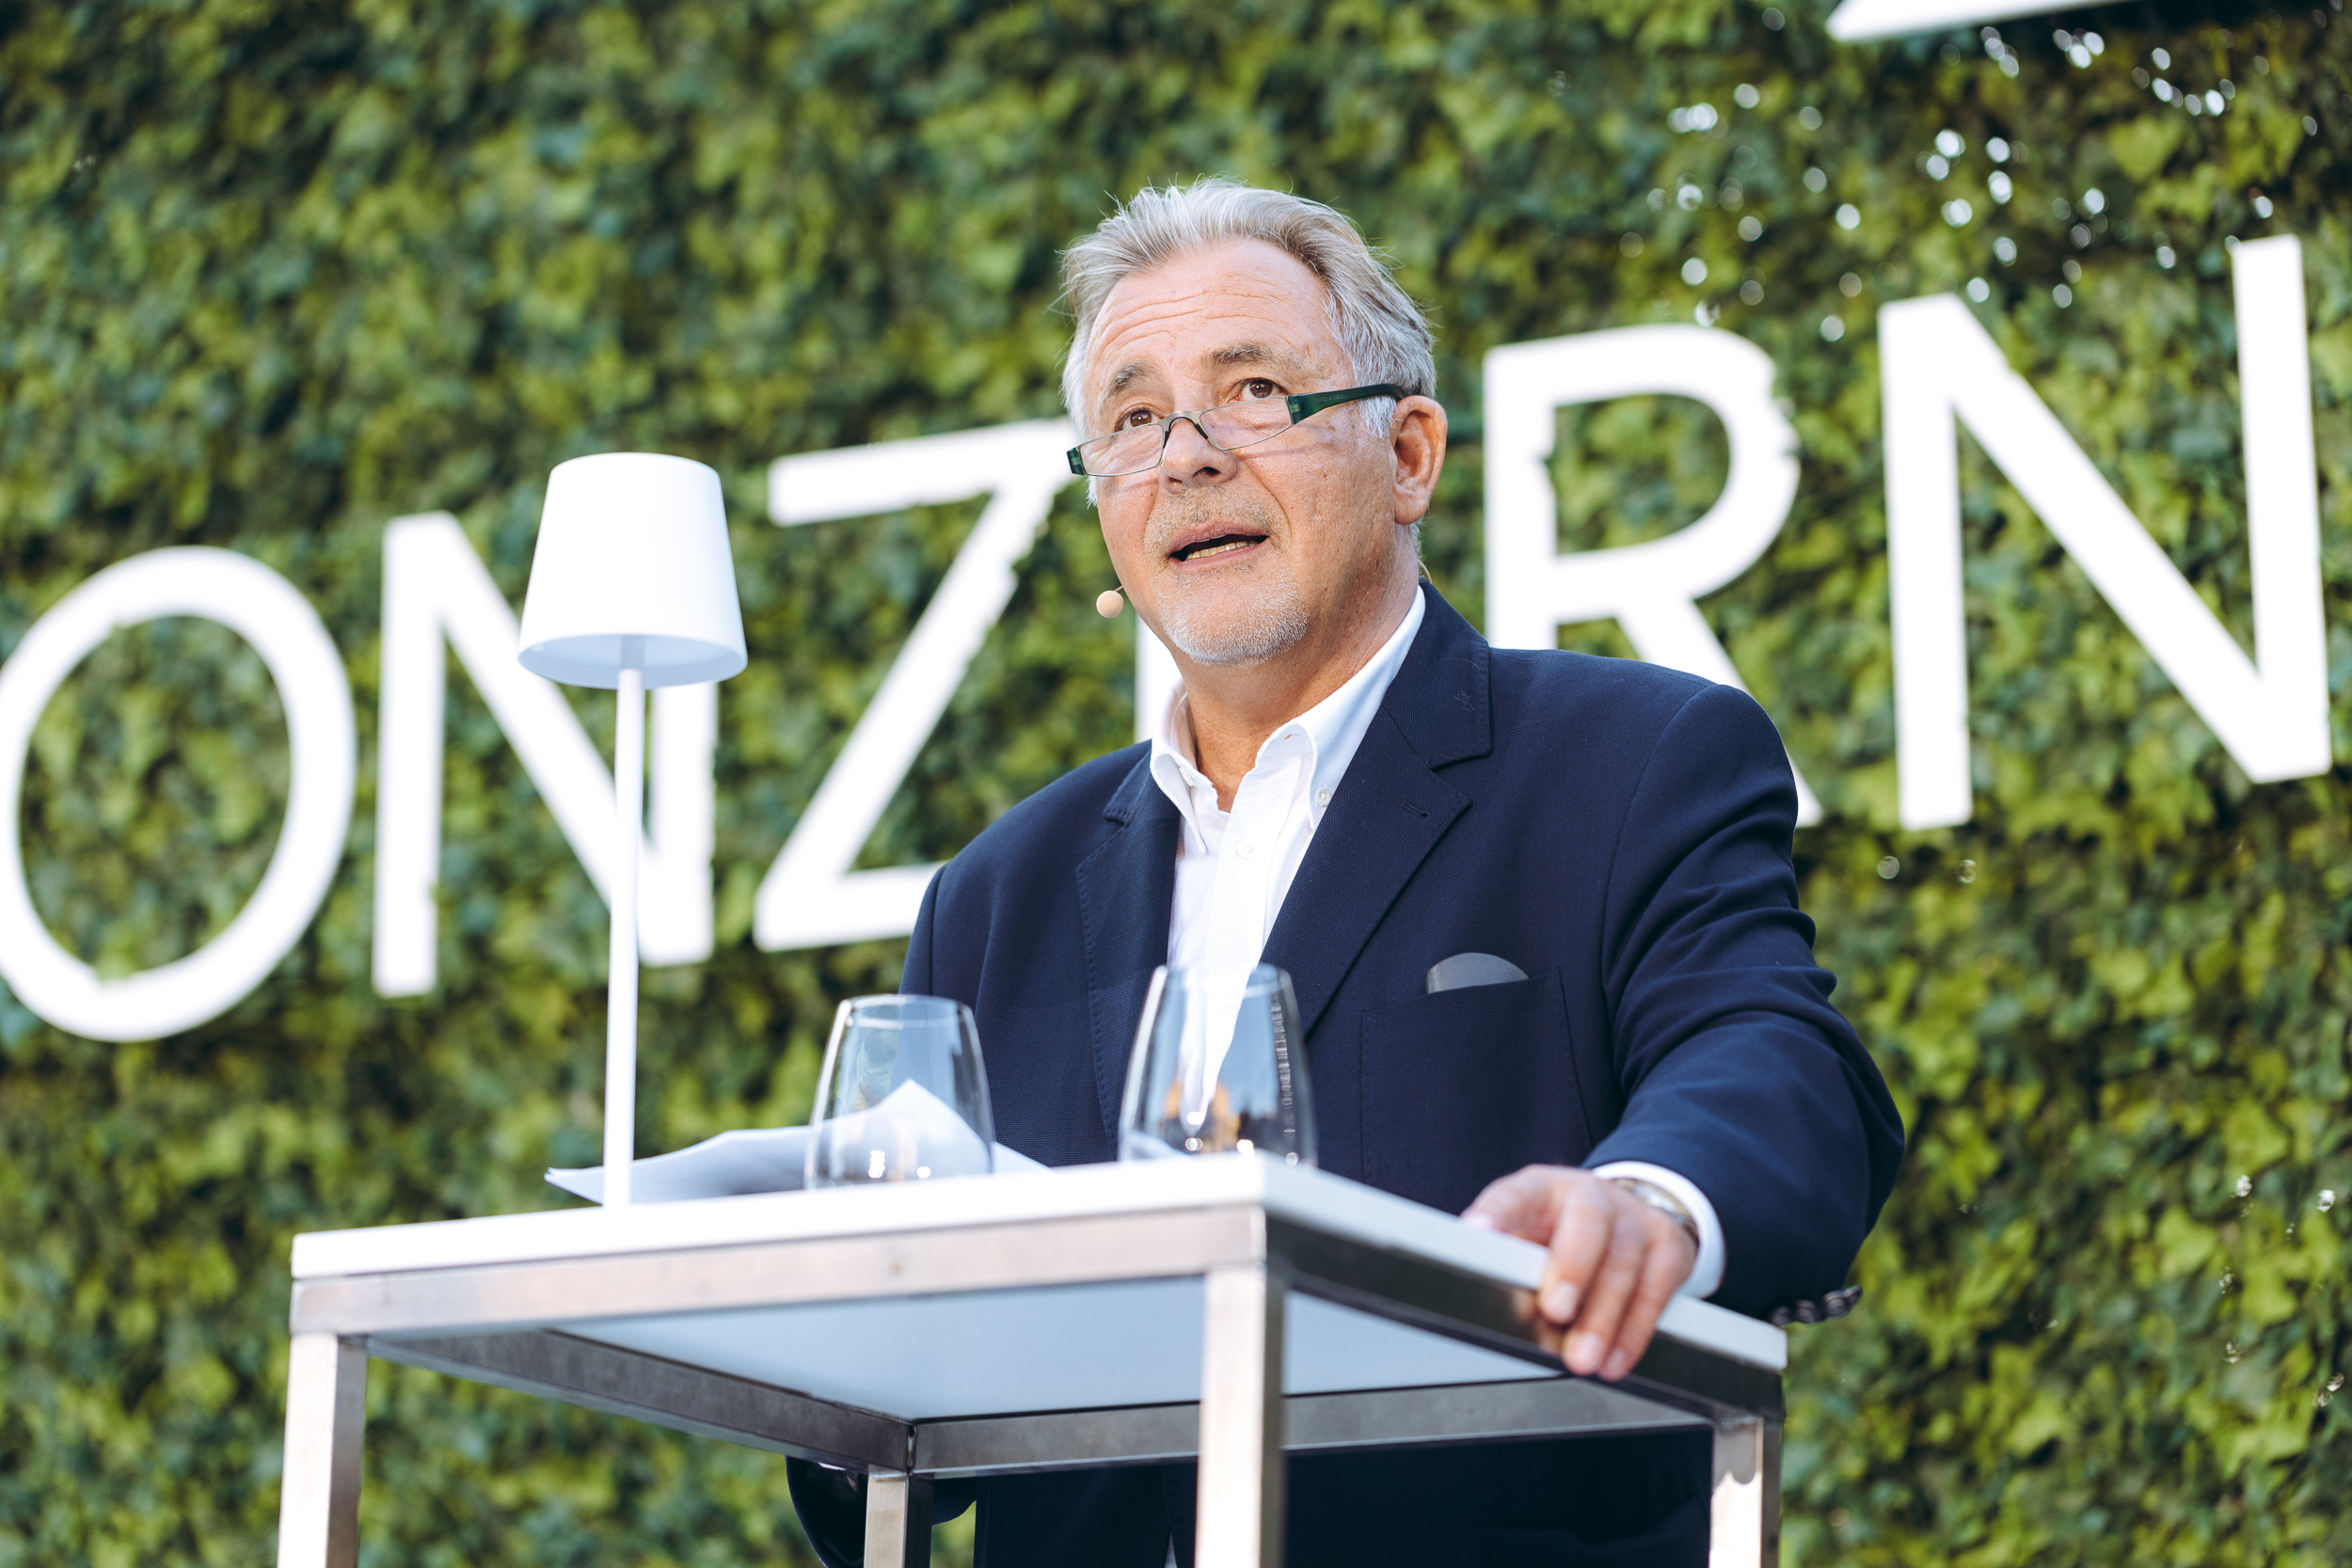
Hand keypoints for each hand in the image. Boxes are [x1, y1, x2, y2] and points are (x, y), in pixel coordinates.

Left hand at [1461, 1164, 1696, 1381]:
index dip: (1498, 1213)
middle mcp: (1590, 1195)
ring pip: (1623, 1263)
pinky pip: (1656, 1291)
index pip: (1517, 1194)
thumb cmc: (1564, 1232)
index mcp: (1542, 1189)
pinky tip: (1614, 1359)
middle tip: (1555, 1310)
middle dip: (1572, 1268)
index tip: (1479, 1234)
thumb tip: (1497, 1305)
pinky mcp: (1668, 1246)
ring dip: (1602, 1318)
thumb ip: (1514, 1261)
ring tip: (1582, 1357)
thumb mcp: (1531, 1233)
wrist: (1631, 1214)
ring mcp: (1633, 1218)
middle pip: (1587, 1222)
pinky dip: (1633, 1332)